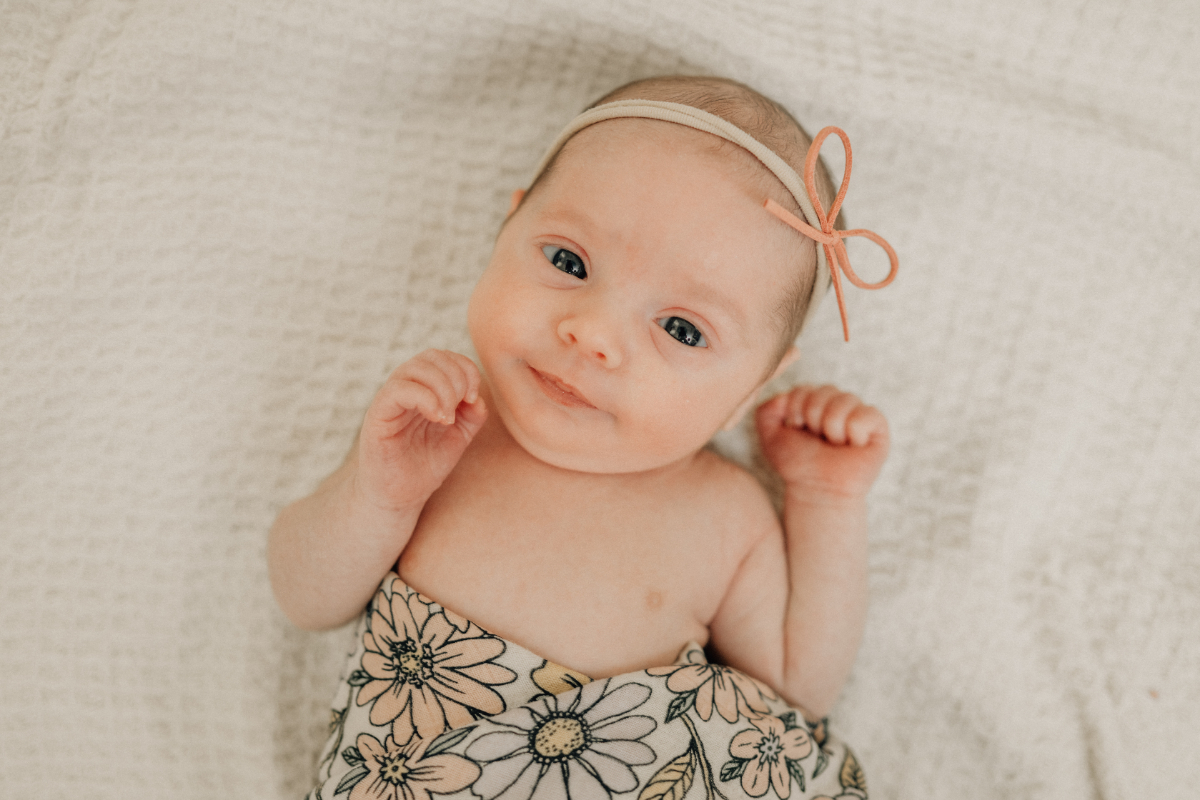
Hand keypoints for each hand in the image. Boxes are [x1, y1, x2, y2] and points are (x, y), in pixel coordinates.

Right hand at [354, 350, 487, 513]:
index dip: (465, 369)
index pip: (445, 358)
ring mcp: (390, 399)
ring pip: (415, 367)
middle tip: (462, 405)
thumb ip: (472, 415)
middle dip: (456, 376)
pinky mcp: (378, 415)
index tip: (473, 397)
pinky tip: (438, 418)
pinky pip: (398, 389)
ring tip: (448, 416)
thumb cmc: (426, 465)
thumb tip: (478, 398)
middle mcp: (406, 388)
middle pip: (432, 356)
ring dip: (442, 387)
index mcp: (424, 388)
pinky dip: (425, 398)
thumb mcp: (458, 437)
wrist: (401, 495)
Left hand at [756, 385, 888, 499]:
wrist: (818, 490)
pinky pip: (866, 414)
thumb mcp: (771, 437)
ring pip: (846, 399)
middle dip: (814, 417)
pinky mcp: (878, 427)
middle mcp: (837, 403)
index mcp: (815, 402)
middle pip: (825, 390)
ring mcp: (858, 413)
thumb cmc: (798, 465)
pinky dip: (854, 432)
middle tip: (818, 439)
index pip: (804, 388)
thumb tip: (784, 396)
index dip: (796, 409)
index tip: (797, 429)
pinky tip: (853, 446)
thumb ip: (766, 411)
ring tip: (835, 445)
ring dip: (832, 427)